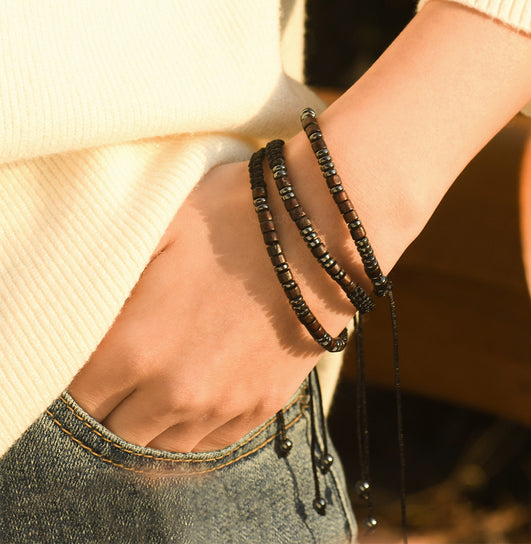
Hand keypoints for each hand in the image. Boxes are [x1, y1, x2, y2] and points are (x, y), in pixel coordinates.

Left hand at [67, 158, 355, 452]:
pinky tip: (196, 400)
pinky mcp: (262, 404)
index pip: (77, 397)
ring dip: (152, 424)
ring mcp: (223, 404)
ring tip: (156, 391)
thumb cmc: (235, 216)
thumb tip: (80, 304)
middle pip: (115, 432)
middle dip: (110, 407)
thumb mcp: (157, 228)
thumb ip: (107, 277)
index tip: (90, 362)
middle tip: (120, 377)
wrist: (320, 229)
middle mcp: (174, 391)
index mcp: (134, 347)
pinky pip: (213, 443)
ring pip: (164, 447)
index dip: (78, 380)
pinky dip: (195, 429)